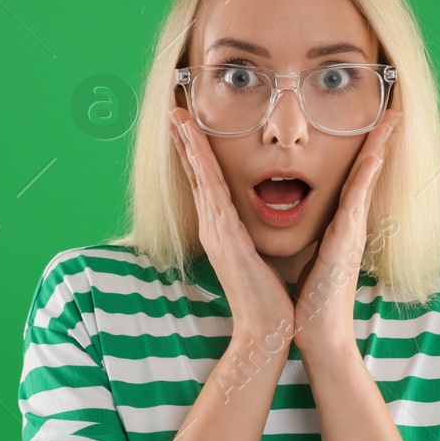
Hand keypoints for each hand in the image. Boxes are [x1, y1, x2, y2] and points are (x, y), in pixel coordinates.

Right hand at [170, 107, 294, 347]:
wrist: (264, 329)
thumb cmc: (265, 297)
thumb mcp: (256, 258)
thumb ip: (249, 239)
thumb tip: (249, 227)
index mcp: (221, 231)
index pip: (206, 184)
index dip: (196, 154)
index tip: (189, 127)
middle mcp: (213, 228)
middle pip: (196, 176)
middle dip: (185, 142)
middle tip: (174, 111)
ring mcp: (216, 233)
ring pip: (200, 180)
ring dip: (189, 147)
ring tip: (179, 119)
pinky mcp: (226, 240)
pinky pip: (213, 196)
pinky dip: (202, 171)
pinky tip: (197, 151)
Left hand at [291, 108, 401, 361]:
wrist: (316, 334)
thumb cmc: (310, 300)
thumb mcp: (312, 259)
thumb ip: (317, 239)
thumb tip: (310, 226)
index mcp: (341, 226)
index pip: (354, 179)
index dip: (366, 151)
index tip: (375, 124)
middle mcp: (351, 225)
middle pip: (368, 172)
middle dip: (382, 140)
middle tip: (394, 109)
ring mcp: (352, 233)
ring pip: (366, 180)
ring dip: (380, 148)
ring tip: (392, 119)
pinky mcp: (346, 244)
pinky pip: (357, 203)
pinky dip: (366, 179)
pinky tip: (374, 157)